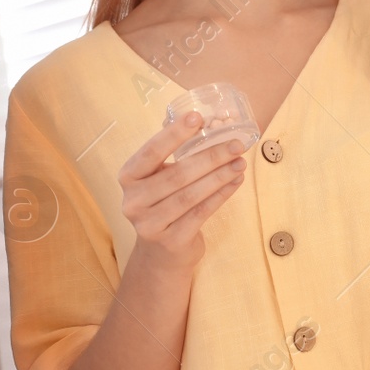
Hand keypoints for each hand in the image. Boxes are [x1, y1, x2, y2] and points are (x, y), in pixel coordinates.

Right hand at [118, 112, 246, 273]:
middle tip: (236, 144)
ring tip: (240, 162)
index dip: (174, 134)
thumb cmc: (164, 203)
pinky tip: (236, 182)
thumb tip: (210, 122)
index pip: (151, 152)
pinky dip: (221, 195)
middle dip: (211, 157)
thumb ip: (174, 154)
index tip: (198, 117)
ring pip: (191, 195)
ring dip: (220, 176)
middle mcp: (133, 201)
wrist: (160, 252)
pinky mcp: (170, 241)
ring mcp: (149, 224)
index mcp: (129, 177)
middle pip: (177, 175)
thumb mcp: (159, 178)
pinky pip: (201, 213)